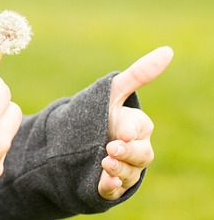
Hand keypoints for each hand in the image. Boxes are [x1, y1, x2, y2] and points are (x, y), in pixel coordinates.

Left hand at [98, 46, 172, 199]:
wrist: (73, 138)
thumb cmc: (101, 111)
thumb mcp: (113, 91)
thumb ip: (138, 74)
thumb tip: (168, 50)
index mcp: (138, 127)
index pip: (141, 129)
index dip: (132, 130)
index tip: (122, 131)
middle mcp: (135, 150)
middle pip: (141, 155)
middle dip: (127, 152)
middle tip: (110, 148)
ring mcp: (124, 169)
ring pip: (129, 174)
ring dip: (119, 170)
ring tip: (104, 163)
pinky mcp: (110, 184)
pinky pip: (114, 190)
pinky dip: (111, 187)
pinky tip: (105, 182)